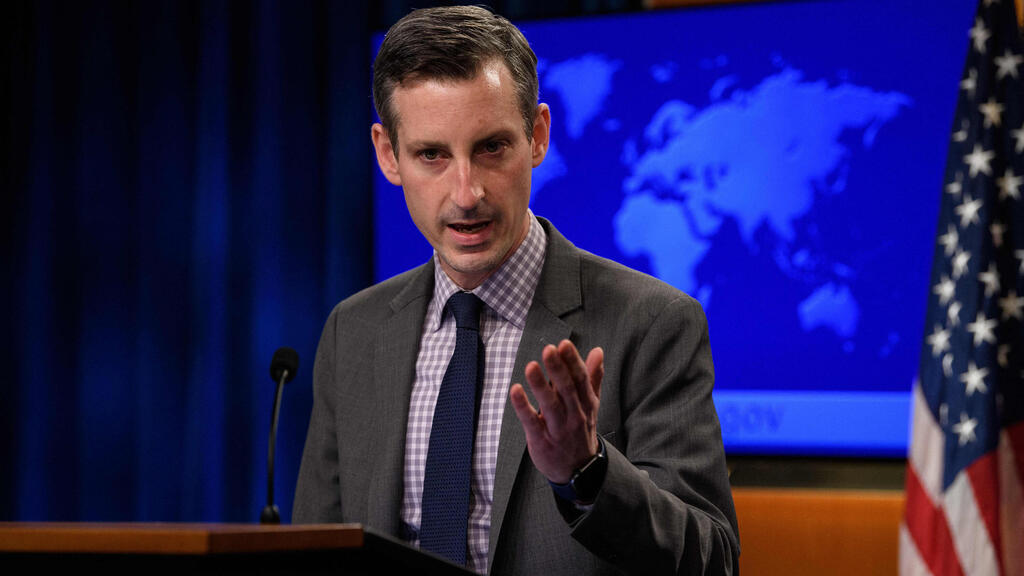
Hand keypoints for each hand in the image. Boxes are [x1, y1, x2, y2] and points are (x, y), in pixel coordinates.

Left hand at [509, 340, 603, 483]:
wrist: (579, 471)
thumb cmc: (581, 430)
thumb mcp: (591, 404)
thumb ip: (592, 377)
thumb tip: (598, 351)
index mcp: (586, 404)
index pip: (580, 379)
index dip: (573, 361)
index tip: (564, 344)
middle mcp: (575, 415)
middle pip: (567, 389)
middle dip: (558, 369)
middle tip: (549, 349)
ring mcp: (558, 429)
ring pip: (550, 405)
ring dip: (540, 385)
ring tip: (531, 366)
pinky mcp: (541, 440)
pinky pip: (531, 422)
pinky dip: (523, 407)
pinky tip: (515, 390)